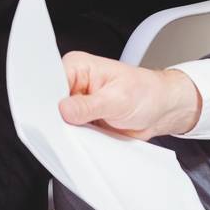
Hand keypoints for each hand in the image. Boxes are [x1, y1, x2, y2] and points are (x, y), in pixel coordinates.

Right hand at [57, 52, 203, 140]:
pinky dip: (75, 141)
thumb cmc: (146, 93)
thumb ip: (89, 106)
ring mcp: (77, 104)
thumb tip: (63, 110)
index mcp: (78, 67)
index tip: (54, 116)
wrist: (161, 110)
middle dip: (56, 119)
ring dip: (67, 133)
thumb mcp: (118, 99)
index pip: (50, 82)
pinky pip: (70, 134)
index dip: (48, 100)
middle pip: (51, 104)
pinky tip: (83, 143)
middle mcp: (74, 84)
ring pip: (59, 122)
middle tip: (68, 130)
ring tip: (82, 135)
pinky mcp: (82, 121)